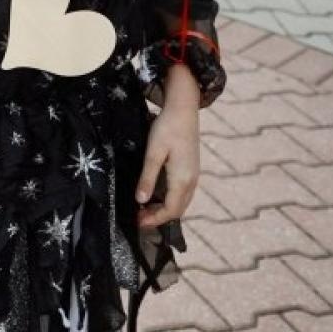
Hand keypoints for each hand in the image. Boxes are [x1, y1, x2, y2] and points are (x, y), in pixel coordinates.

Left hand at [136, 64, 200, 228]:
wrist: (184, 109)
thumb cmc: (167, 128)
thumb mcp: (153, 153)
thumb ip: (148, 178)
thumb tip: (141, 201)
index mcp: (182, 180)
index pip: (170, 210)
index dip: (154, 219)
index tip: (138, 222)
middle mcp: (191, 181)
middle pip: (178, 210)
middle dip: (159, 217)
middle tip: (139, 217)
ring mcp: (194, 175)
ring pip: (182, 202)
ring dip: (165, 209)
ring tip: (146, 208)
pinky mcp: (192, 169)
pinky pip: (183, 193)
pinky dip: (171, 200)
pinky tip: (158, 194)